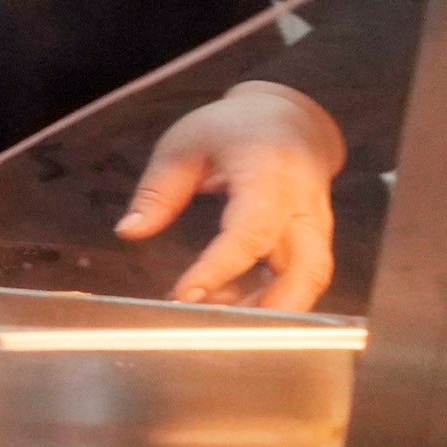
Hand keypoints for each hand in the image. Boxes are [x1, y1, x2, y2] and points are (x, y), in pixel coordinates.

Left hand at [116, 82, 345, 311]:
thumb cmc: (234, 129)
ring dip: (268, 308)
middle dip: (269, 307)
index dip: (219, 269)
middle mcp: (304, 204)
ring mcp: (317, 224)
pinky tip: (227, 303)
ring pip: (309, 280)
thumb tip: (129, 230)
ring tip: (214, 317)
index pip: (249, 232)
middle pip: (305, 268)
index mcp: (270, 174)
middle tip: (216, 327)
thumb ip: (158, 191)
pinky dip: (269, 297)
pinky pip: (300, 277)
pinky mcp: (315, 239)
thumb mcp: (184, 146)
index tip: (185, 295)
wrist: (290, 120)